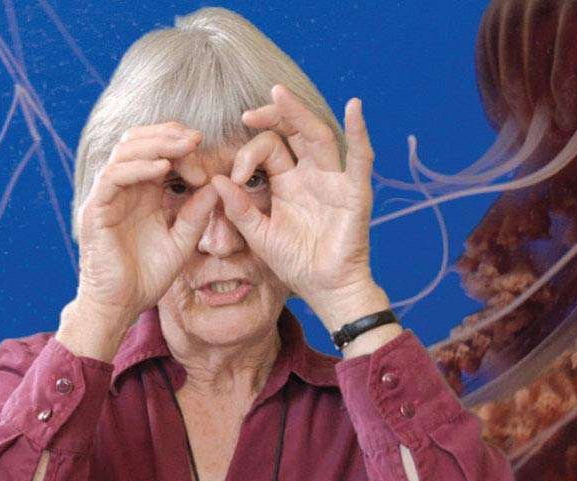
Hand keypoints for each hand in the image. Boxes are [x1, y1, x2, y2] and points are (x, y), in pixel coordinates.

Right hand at [74, 121, 219, 325]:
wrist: (120, 306)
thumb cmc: (147, 278)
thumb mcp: (181, 243)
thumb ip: (196, 216)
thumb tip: (216, 185)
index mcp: (141, 193)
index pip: (156, 153)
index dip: (180, 148)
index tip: (206, 161)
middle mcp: (122, 189)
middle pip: (139, 142)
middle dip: (168, 135)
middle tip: (197, 139)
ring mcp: (106, 197)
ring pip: (125, 152)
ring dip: (156, 144)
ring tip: (184, 146)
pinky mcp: (95, 210)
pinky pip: (113, 177)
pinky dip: (138, 167)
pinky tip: (163, 168)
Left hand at [209, 85, 380, 329]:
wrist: (325, 289)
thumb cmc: (295, 263)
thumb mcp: (259, 235)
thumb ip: (239, 209)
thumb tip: (216, 180)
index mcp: (288, 181)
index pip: (269, 149)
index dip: (248, 154)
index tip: (236, 175)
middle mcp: (311, 174)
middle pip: (294, 132)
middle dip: (272, 116)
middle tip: (248, 113)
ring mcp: (334, 180)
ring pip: (318, 137)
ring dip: (300, 114)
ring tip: (279, 94)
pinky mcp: (354, 192)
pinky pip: (360, 159)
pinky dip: (360, 133)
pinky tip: (354, 108)